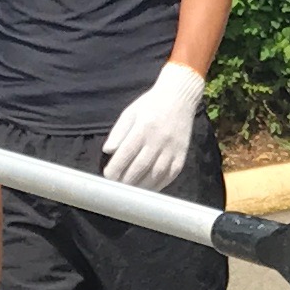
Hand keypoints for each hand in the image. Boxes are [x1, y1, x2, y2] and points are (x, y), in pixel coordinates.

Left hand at [99, 60, 207, 191]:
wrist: (180, 97)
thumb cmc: (151, 105)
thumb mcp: (131, 112)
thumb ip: (119, 132)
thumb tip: (108, 151)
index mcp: (143, 127)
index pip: (126, 153)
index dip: (116, 168)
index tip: (108, 176)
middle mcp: (159, 139)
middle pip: (140, 167)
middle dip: (126, 180)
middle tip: (117, 187)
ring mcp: (172, 148)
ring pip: (155, 174)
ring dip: (141, 186)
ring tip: (130, 191)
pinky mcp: (182, 155)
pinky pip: (170, 175)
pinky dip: (158, 185)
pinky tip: (148, 188)